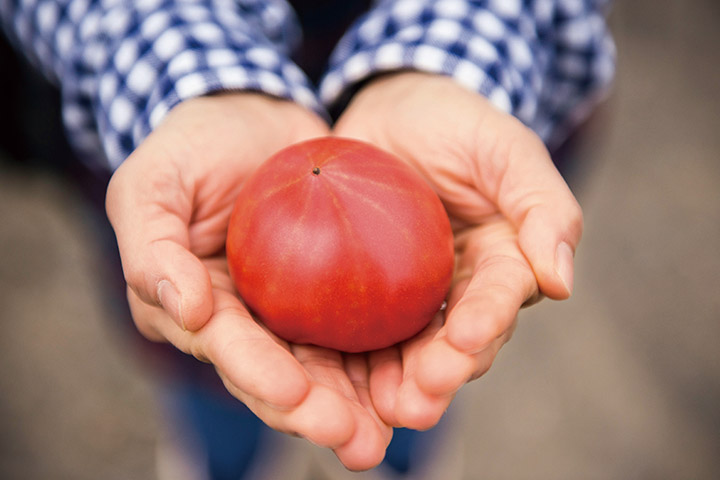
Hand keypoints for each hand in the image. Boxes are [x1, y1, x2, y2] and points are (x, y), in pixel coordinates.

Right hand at [106, 93, 391, 469]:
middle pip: (284, 376)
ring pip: (329, 366)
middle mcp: (247, 322)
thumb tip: (185, 311)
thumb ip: (151, 248)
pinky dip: (392, 352)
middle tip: (361, 442)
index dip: (259, 376)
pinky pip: (365, 324)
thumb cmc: (192, 147)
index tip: (297, 396)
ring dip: (362, 403)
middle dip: (319, 413)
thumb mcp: (150, 184)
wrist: (252, 114)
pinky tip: (425, 371)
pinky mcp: (334, 290)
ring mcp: (292, 311)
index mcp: (197, 310)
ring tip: (399, 428)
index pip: (229, 350)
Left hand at [333, 72, 582, 428]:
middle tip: (418, 399)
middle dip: (442, 372)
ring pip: (411, 349)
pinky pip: (360, 329)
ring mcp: (413, 295)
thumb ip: (542, 206)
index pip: (501, 296)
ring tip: (382, 410)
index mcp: (504, 260)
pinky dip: (351, 359)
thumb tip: (562, 281)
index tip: (464, 338)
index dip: (486, 320)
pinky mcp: (367, 293)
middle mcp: (462, 289)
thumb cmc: (455, 122)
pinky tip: (331, 381)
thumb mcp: (505, 148)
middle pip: (457, 341)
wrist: (391, 110)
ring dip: (399, 384)